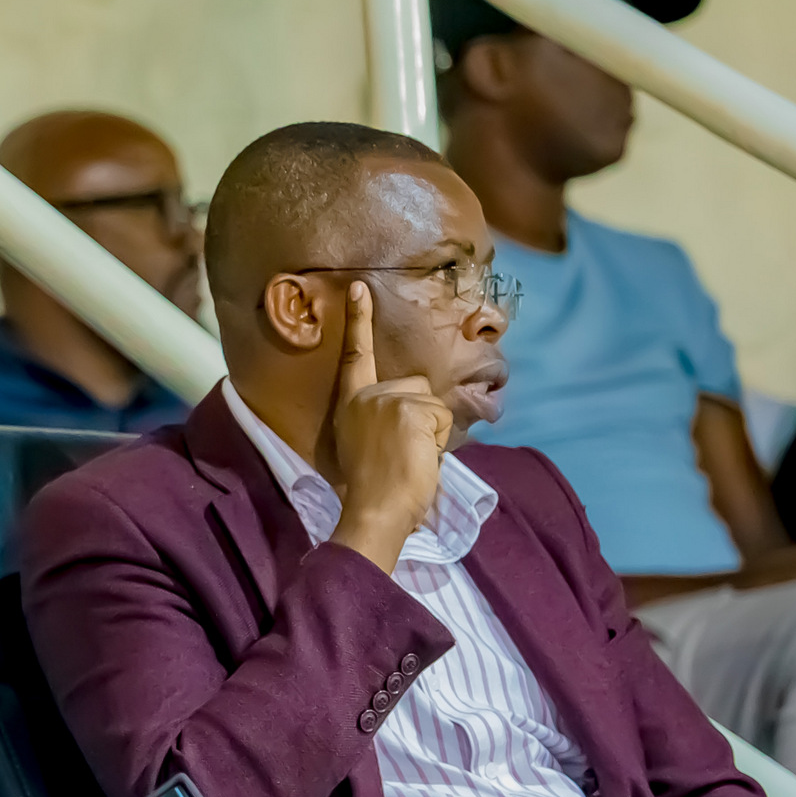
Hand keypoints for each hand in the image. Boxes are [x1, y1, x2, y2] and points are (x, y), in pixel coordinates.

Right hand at [328, 282, 449, 573]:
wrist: (374, 509)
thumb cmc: (373, 489)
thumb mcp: (367, 445)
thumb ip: (382, 422)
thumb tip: (412, 423)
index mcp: (351, 404)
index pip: (356, 355)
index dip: (358, 319)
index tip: (360, 287)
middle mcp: (367, 395)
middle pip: (418, 389)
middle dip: (424, 419)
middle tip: (406, 454)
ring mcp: (389, 399)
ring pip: (435, 405)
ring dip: (434, 433)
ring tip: (412, 459)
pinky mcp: (411, 409)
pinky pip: (444, 418)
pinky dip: (441, 441)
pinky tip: (420, 458)